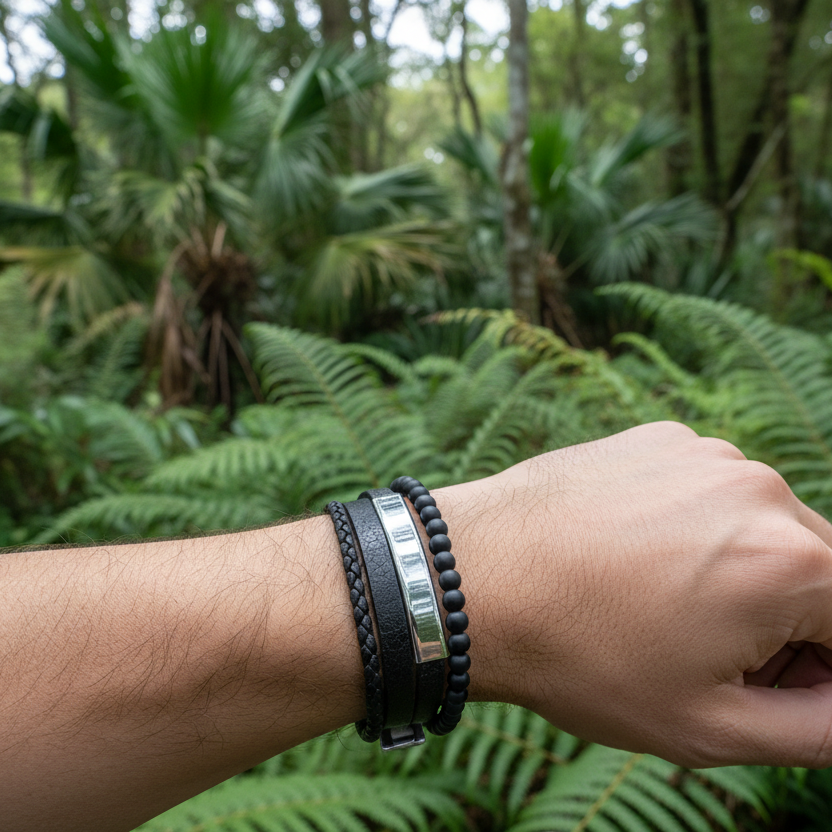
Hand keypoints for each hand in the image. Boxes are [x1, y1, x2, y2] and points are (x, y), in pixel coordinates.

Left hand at [439, 421, 831, 767]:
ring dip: (743, 573)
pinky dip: (696, 529)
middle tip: (713, 660)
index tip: (775, 688)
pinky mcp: (661, 439)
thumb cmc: (580, 657)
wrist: (473, 578)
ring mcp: (706, 454)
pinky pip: (709, 492)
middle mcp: (760, 489)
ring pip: (763, 528)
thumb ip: (816, 728)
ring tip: (662, 609)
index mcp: (792, 562)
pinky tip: (634, 560)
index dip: (825, 671)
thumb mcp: (708, 727)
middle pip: (820, 571)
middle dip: (793, 624)